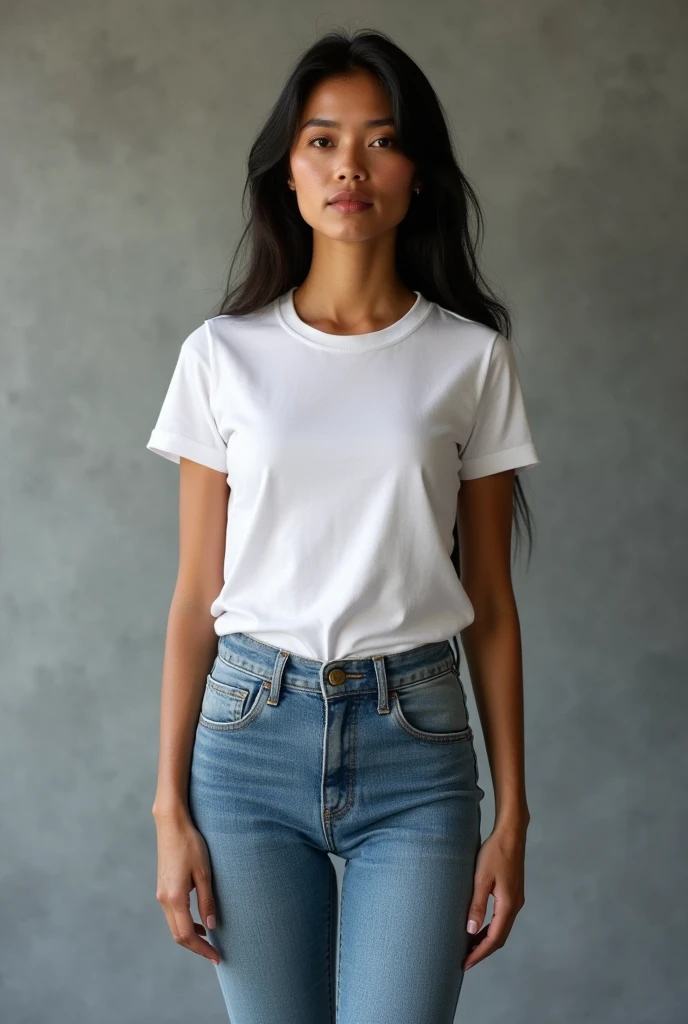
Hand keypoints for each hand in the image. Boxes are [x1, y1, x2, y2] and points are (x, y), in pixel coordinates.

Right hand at [153, 808, 219, 965]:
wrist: (171, 825)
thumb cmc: (190, 844)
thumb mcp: (204, 873)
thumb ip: (207, 901)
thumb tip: (211, 927)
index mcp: (175, 898)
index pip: (187, 935)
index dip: (202, 949)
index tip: (216, 957)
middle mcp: (164, 899)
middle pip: (178, 935)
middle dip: (196, 947)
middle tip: (214, 953)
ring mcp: (161, 894)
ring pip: (174, 926)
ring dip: (190, 936)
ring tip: (209, 940)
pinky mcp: (162, 888)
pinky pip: (172, 915)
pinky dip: (184, 924)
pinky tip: (198, 922)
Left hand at [462, 823, 526, 970]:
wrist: (511, 834)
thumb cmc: (495, 853)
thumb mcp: (481, 878)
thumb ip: (476, 905)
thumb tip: (470, 930)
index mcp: (508, 905)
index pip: (494, 939)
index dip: (479, 953)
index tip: (465, 963)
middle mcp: (515, 906)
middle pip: (499, 938)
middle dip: (482, 951)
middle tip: (464, 960)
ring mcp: (516, 900)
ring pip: (501, 929)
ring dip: (486, 940)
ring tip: (468, 947)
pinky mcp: (513, 893)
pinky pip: (502, 919)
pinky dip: (490, 928)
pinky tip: (478, 926)